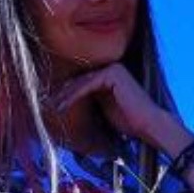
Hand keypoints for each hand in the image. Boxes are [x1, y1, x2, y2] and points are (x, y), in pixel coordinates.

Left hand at [50, 63, 181, 152]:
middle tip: (45, 103)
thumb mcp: (102, 109)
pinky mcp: (113, 73)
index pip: (82, 82)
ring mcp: (113, 68)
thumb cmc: (127, 122)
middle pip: (80, 79)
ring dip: (65, 94)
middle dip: (63, 92)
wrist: (147, 125)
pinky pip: (88, 84)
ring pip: (82, 81)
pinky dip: (74, 95)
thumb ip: (89, 101)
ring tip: (52, 106)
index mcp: (109, 75)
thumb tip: (66, 102)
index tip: (51, 104)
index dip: (66, 93)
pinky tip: (63, 105)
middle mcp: (111, 68)